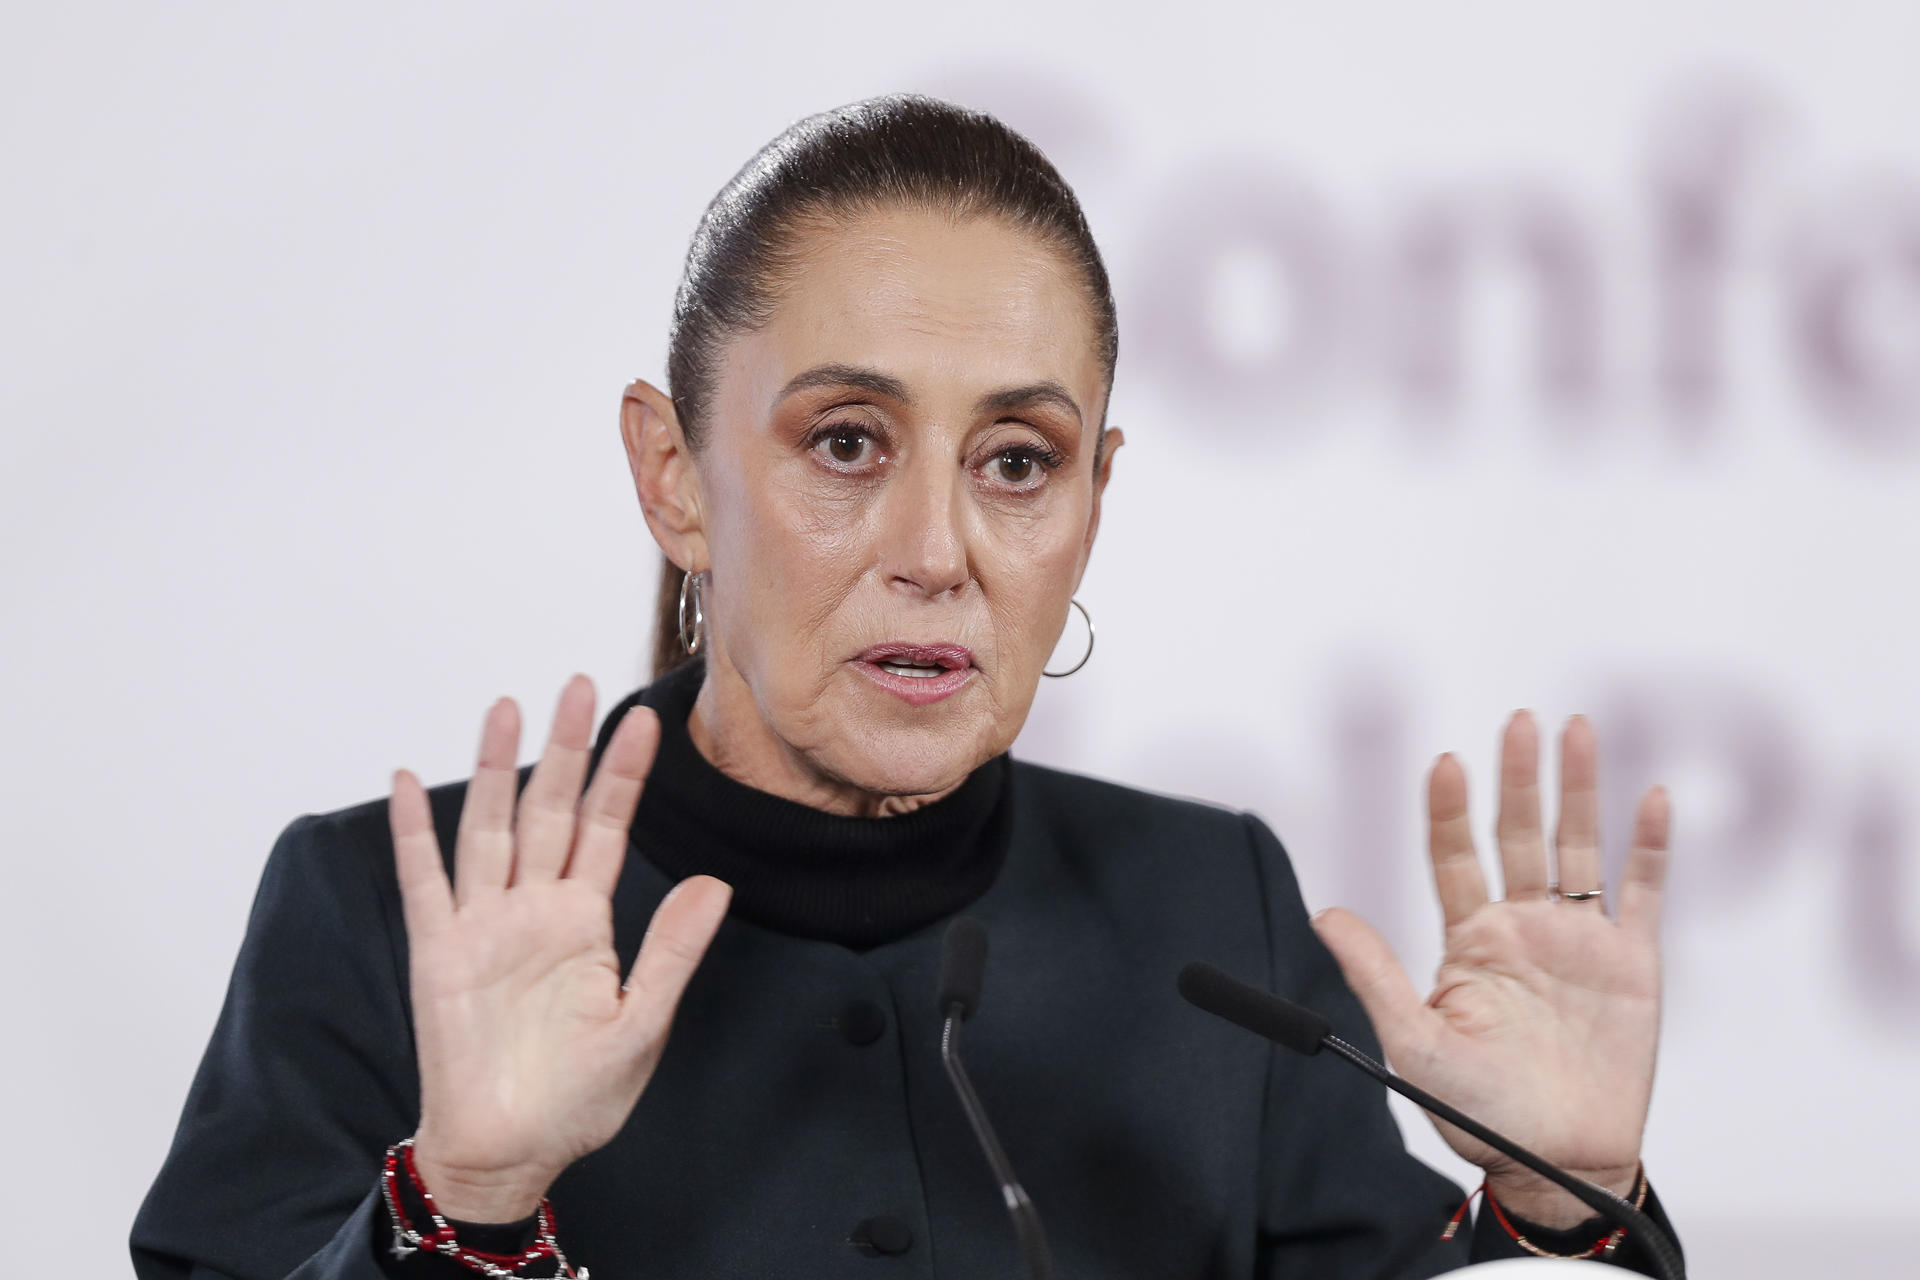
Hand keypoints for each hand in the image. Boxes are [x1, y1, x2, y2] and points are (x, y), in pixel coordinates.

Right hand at [386, 674, 731, 1221]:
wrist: (511, 1151)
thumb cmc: (578, 1098)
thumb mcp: (642, 1023)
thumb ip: (671, 951)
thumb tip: (716, 885)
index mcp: (586, 922)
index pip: (606, 829)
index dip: (623, 775)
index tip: (644, 719)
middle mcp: (534, 910)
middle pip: (549, 810)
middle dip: (565, 747)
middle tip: (578, 682)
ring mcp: (483, 926)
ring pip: (490, 828)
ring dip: (496, 768)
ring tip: (506, 706)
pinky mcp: (438, 953)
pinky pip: (423, 881)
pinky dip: (415, 832)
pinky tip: (411, 780)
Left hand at [1311, 712, 1669, 1228]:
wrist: (1555, 1161)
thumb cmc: (1480, 1112)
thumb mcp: (1414, 1043)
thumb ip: (1375, 974)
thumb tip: (1325, 915)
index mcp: (1472, 940)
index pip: (1455, 857)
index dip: (1450, 811)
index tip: (1444, 763)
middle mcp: (1524, 927)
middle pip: (1518, 835)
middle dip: (1518, 778)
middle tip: (1518, 721)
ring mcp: (1580, 941)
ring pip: (1579, 845)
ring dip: (1579, 789)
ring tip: (1576, 728)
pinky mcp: (1633, 963)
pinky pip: (1643, 891)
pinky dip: (1651, 845)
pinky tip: (1654, 796)